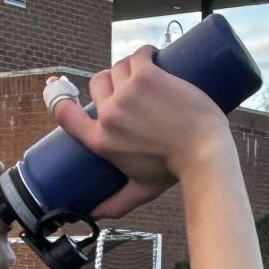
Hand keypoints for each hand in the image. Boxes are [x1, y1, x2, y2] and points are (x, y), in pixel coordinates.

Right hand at [48, 46, 233, 217]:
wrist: (204, 153)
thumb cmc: (173, 171)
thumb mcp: (139, 191)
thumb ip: (116, 205)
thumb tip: (95, 216)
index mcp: (101, 140)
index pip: (65, 114)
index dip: (64, 100)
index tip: (76, 96)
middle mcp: (109, 115)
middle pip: (97, 83)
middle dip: (111, 83)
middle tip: (132, 91)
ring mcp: (127, 93)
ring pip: (118, 66)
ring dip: (129, 67)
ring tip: (146, 76)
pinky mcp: (148, 75)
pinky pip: (139, 54)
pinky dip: (145, 53)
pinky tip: (153, 56)